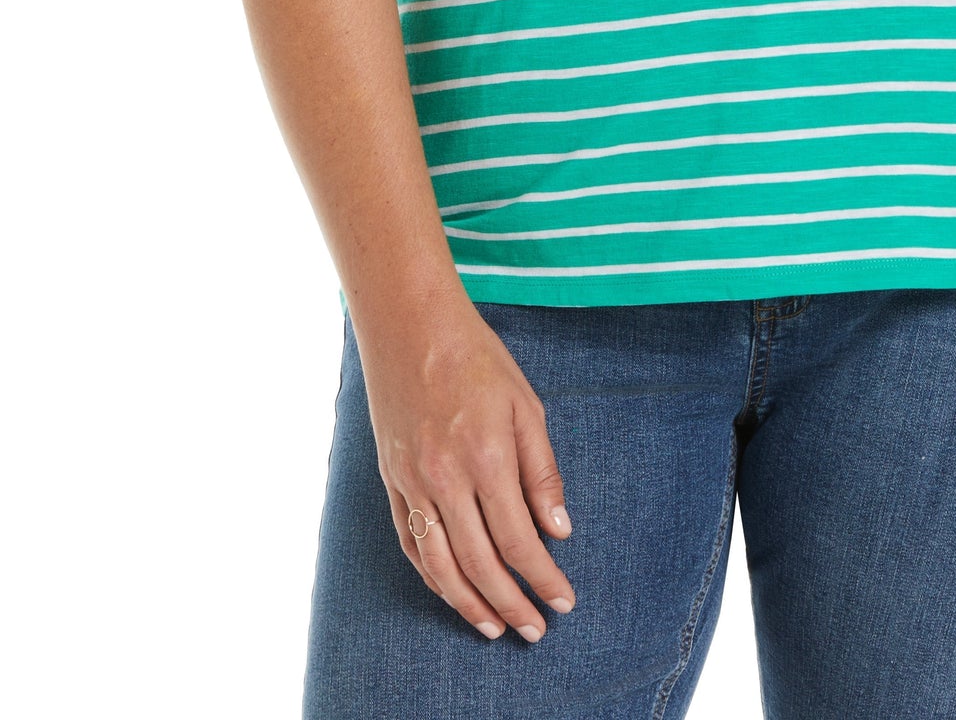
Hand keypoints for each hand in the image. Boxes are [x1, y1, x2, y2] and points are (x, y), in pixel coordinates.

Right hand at [356, 297, 575, 641]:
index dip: (543, 577)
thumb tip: (559, 530)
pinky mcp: (392, 480)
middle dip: (512, 602)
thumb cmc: (477, 358)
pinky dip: (432, 575)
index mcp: (487, 457)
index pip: (520, 539)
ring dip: (469, 603)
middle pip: (481, 563)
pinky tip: (452, 590)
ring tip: (494, 627)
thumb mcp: (527, 405)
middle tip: (535, 630)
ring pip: (440, 564)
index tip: (563, 601)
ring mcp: (412, 482)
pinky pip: (410, 542)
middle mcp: (446, 478)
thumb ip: (542, 472)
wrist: (411, 326)